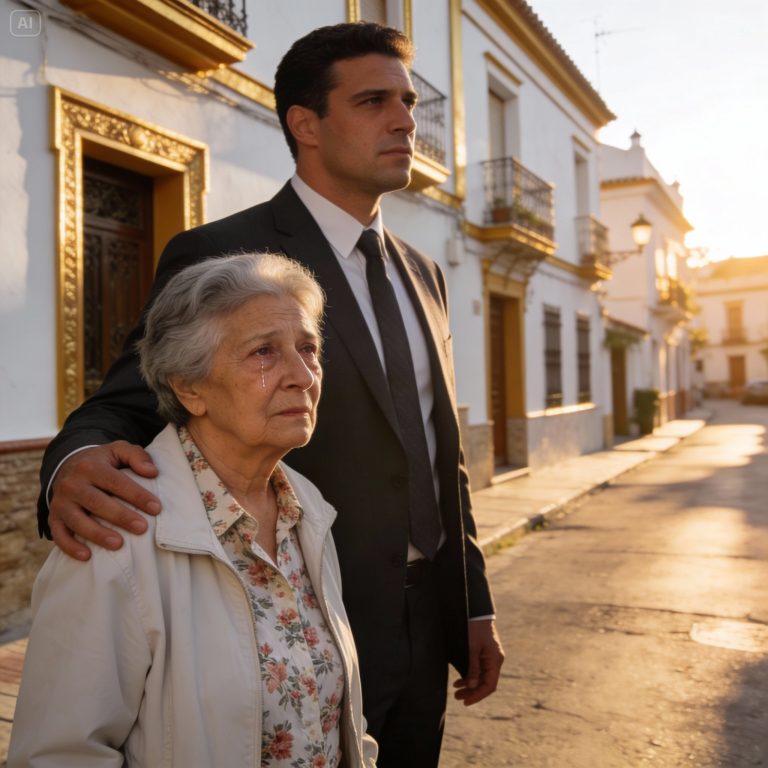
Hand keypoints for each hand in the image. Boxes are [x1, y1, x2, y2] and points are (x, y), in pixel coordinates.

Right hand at [49, 442, 160, 560]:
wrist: (68, 465)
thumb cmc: (103, 461)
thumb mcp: (119, 450)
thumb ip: (137, 456)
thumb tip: (152, 472)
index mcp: (90, 466)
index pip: (116, 482)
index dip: (137, 495)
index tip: (156, 508)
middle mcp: (72, 484)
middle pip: (97, 502)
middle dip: (121, 516)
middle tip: (142, 528)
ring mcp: (61, 502)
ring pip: (77, 521)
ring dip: (97, 534)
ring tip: (118, 544)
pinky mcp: (54, 517)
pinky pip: (59, 534)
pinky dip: (70, 546)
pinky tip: (87, 556)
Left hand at [452, 619, 504, 705]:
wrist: (476, 611)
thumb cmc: (474, 628)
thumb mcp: (471, 648)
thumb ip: (472, 668)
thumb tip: (472, 687)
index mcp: (495, 661)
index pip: (489, 685)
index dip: (477, 695)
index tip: (465, 702)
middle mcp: (494, 661)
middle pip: (485, 683)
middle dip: (472, 692)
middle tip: (457, 697)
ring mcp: (490, 657)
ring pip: (481, 677)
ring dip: (469, 685)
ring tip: (456, 691)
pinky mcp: (484, 654)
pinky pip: (478, 670)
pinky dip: (469, 676)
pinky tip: (459, 680)